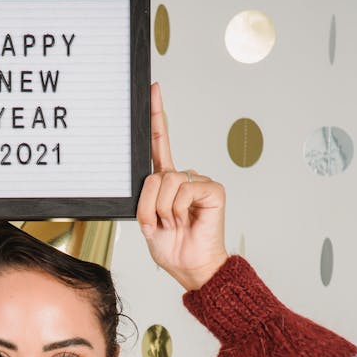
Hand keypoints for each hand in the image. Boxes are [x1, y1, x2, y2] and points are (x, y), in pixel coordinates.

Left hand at [137, 83, 227, 290]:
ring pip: (167, 182)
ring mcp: (198, 181)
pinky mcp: (212, 188)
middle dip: (149, 204)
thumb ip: (145, 196)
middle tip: (158, 224)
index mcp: (165, 182)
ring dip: (162, 209)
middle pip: (155, 174)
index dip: (156, 117)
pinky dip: (178, 209)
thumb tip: (149, 179)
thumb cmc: (171, 246)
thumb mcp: (147, 220)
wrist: (190, 266)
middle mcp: (182, 177)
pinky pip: (185, 189)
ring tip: (173, 224)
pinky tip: (186, 220)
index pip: (159, 144)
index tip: (153, 91)